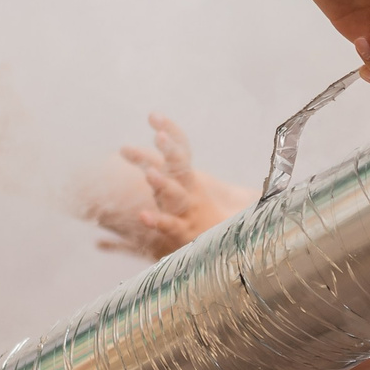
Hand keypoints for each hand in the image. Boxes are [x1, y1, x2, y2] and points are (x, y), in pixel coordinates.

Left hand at [87, 115, 251, 258]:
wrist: (226, 253)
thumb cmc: (205, 223)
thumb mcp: (187, 198)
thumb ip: (171, 183)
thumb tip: (148, 165)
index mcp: (191, 182)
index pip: (182, 152)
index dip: (170, 133)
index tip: (154, 116)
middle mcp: (190, 194)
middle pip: (181, 169)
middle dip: (171, 151)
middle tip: (160, 135)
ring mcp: (188, 213)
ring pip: (175, 195)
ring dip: (162, 184)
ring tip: (149, 173)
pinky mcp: (183, 234)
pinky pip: (170, 226)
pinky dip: (157, 221)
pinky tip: (143, 216)